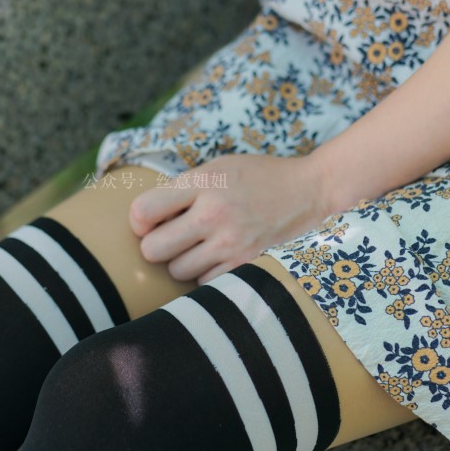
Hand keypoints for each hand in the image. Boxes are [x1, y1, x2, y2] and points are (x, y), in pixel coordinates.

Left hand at [128, 153, 332, 285]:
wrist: (310, 190)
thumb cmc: (258, 177)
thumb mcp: (218, 167)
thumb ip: (183, 188)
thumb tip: (143, 219)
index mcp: (203, 182)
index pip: (142, 211)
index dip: (139, 220)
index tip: (149, 221)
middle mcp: (214, 213)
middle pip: (153, 249)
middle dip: (157, 246)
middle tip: (171, 239)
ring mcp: (231, 242)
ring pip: (177, 271)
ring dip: (183, 262)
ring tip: (201, 246)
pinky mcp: (247, 264)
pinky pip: (205, 283)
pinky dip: (207, 275)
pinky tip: (219, 257)